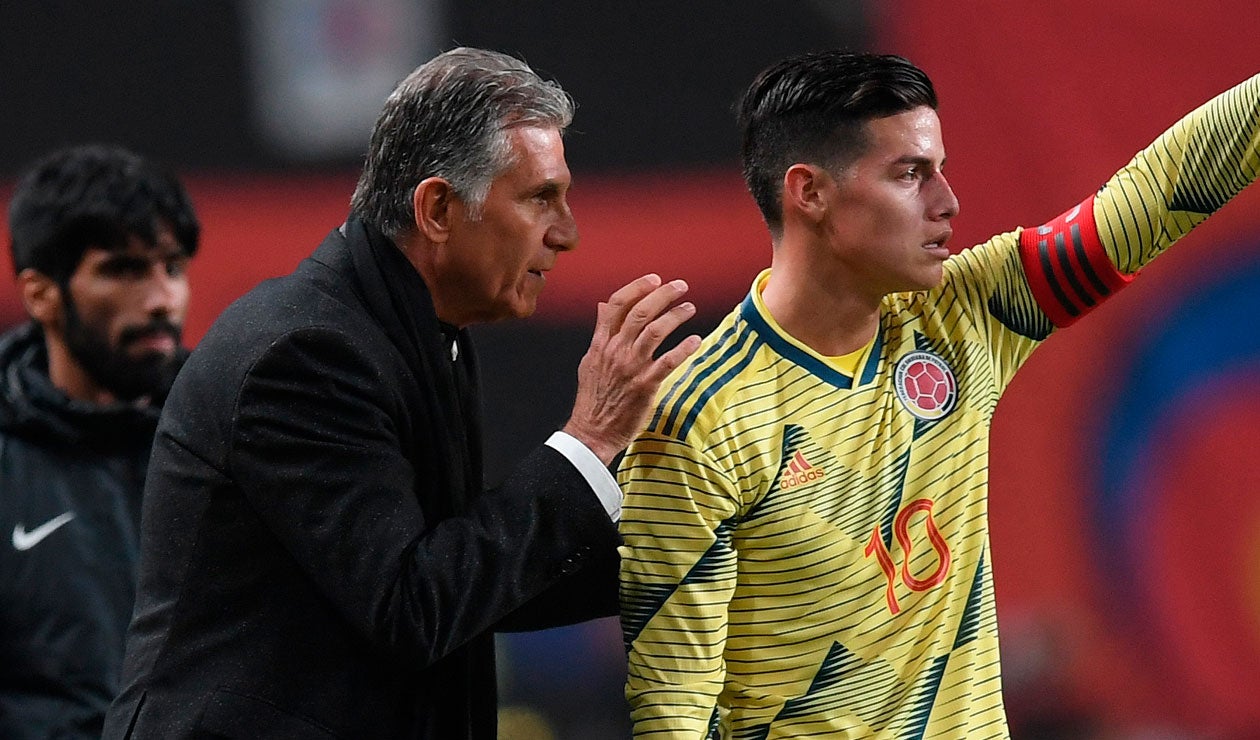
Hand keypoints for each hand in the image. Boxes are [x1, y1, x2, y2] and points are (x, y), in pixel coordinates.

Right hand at [563, 274, 701, 464]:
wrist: (592, 431)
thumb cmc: (594, 398)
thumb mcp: (590, 359)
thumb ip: (600, 331)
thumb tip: (603, 306)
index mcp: (601, 343)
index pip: (618, 305)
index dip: (638, 288)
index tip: (654, 279)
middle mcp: (615, 351)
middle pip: (640, 312)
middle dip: (663, 295)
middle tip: (680, 286)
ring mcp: (630, 367)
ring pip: (655, 331)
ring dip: (675, 316)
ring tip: (689, 308)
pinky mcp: (645, 385)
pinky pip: (668, 361)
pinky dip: (684, 348)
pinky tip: (696, 340)